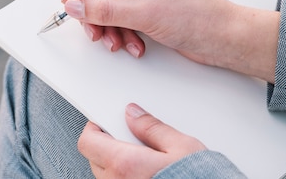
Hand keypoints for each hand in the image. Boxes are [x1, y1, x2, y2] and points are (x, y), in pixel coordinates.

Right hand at [62, 0, 278, 82]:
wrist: (223, 36)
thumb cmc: (198, 16)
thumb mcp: (144, 13)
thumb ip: (104, 9)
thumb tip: (75, 5)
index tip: (74, 0)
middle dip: (92, 8)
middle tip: (93, 29)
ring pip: (105, 0)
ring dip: (107, 25)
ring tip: (117, 42)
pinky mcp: (145, 3)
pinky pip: (118, 14)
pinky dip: (120, 30)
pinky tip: (133, 43)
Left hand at [78, 103, 205, 177]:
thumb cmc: (197, 178)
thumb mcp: (180, 145)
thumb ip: (152, 127)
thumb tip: (133, 113)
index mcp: (124, 164)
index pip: (88, 141)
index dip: (94, 127)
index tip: (105, 119)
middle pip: (94, 157)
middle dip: (107, 144)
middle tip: (129, 136)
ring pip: (105, 174)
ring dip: (115, 162)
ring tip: (142, 157)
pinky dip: (124, 176)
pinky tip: (146, 172)